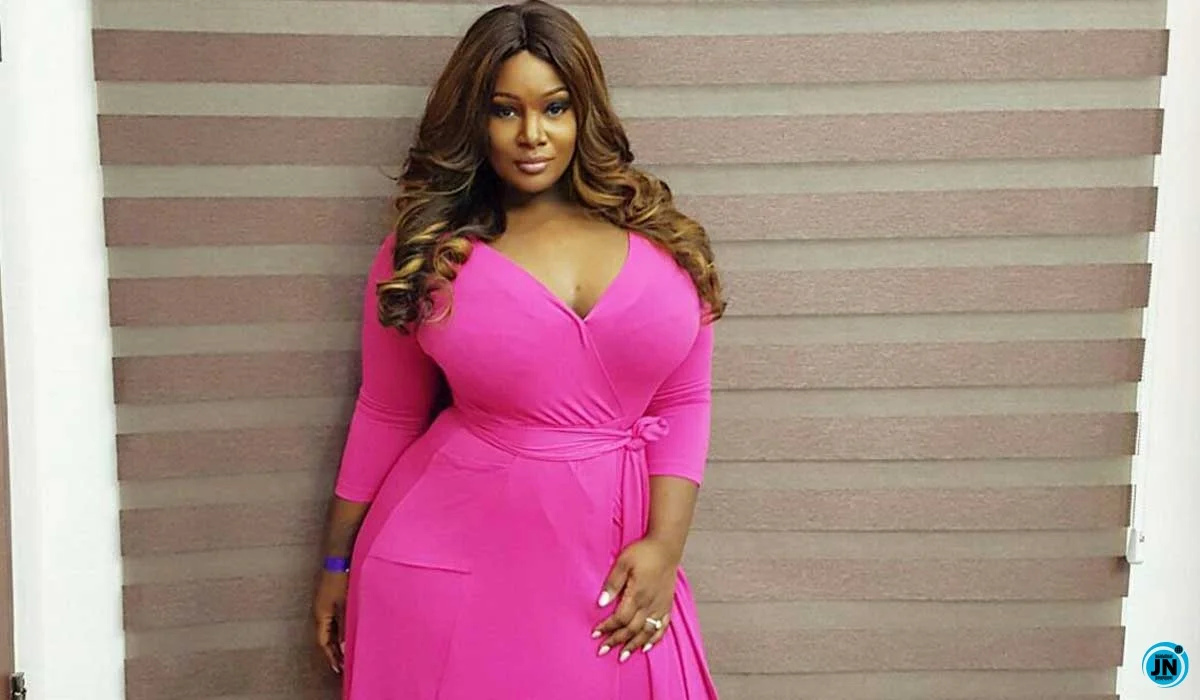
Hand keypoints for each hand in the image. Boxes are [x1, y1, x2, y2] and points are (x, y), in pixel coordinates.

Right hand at [312, 570, 348, 673]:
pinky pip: (334, 620)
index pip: (323, 642)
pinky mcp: (331, 598)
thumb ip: (345, 626)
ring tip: (347, 653)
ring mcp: (325, 605)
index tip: (338, 667)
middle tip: (343, 665)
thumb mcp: (345, 604)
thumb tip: (344, 646)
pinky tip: (349, 633)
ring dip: (337, 641)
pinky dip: (341, 629)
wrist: (339, 557)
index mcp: (320, 615)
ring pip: (330, 629)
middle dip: (333, 651)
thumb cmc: (341, 579)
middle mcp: (320, 611)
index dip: (331, 656)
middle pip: (325, 637)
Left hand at [591, 537, 679, 661]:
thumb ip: (612, 584)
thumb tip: (602, 603)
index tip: (595, 634)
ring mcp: (660, 606)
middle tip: (604, 650)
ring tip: (622, 656)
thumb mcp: (623, 563)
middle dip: (616, 641)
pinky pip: (662, 627)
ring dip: (633, 645)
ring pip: (646, 632)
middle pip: (632, 629)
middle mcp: (650, 604)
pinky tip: (646, 647)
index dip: (607, 627)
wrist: (666, 546)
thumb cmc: (643, 552)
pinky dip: (654, 639)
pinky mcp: (667, 605)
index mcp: (637, 594)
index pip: (620, 618)